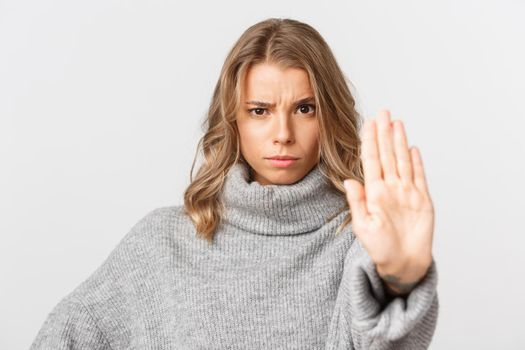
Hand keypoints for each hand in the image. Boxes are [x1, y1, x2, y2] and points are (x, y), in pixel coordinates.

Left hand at [343, 109, 434, 295]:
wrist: (402, 265)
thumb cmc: (380, 250)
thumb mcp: (363, 227)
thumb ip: (358, 203)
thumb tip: (349, 180)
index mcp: (374, 193)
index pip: (372, 160)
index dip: (370, 140)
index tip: (368, 123)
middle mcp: (390, 188)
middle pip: (387, 154)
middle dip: (384, 133)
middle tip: (383, 112)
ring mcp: (407, 193)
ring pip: (402, 160)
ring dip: (399, 141)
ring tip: (396, 122)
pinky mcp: (422, 200)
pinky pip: (419, 177)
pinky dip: (417, 162)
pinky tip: (412, 148)